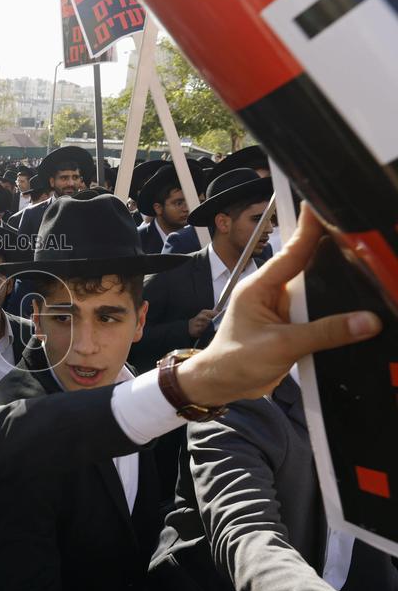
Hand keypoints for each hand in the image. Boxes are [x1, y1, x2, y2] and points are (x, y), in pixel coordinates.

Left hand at [178, 204, 381, 405]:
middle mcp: (272, 292)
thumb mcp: (280, 346)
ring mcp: (283, 309)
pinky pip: (320, 313)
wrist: (221, 386)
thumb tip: (367, 321)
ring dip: (339, 284)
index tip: (327, 205)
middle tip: (364, 238)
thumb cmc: (234, 361)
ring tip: (369, 267)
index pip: (292, 250)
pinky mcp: (293, 326)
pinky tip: (358, 307)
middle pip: (310, 266)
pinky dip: (337, 310)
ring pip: (318, 290)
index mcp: (260, 286)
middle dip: (335, 252)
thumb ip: (324, 333)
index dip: (312, 227)